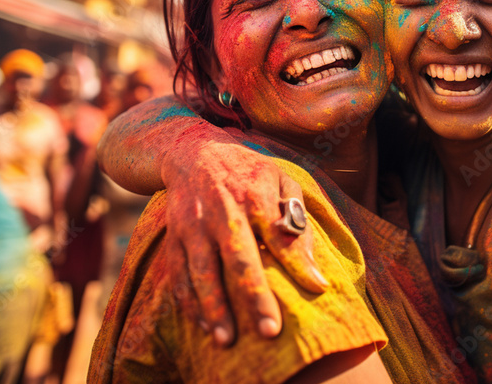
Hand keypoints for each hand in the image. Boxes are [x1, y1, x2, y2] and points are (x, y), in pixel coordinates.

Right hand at [162, 126, 327, 345]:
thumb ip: (297, 216)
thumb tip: (311, 263)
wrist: (194, 152)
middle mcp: (223, 211)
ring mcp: (194, 225)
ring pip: (202, 271)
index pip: (280, 234)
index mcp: (255, 195)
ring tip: (227, 340)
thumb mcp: (280, 179)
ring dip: (214, 307)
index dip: (299, 262)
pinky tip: (203, 325)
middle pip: (239, 258)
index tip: (317, 288)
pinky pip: (179, 273)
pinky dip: (189, 301)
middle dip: (254, 296)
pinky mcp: (174, 236)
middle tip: (271, 331)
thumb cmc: (249, 172)